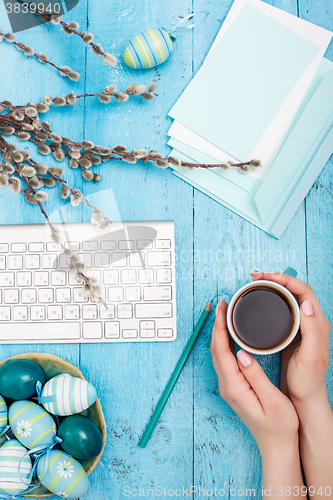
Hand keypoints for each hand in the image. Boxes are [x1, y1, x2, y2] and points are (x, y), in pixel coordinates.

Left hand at [210, 298, 298, 454]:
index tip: (221, 309)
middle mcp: (227, 387)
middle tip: (222, 305)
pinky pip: (224, 360)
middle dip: (216, 325)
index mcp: (234, 387)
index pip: (221, 351)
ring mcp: (229, 388)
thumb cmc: (280, 427)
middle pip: (216, 350)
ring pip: (218, 354)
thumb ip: (255, 376)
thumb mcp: (272, 400)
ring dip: (219, 333)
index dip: (219, 327)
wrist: (277, 447)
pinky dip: (224, 343)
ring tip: (225, 314)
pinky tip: (231, 335)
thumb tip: (242, 353)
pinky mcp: (234, 388)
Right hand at [251, 272, 330, 411]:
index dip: (286, 279)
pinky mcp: (290, 333)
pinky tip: (259, 302)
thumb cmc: (308, 380)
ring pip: (287, 298)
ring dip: (272, 287)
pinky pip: (281, 309)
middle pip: (295, 290)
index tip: (267, 277)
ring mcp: (300, 327)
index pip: (304, 291)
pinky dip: (270, 300)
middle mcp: (311, 321)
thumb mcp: (311, 356)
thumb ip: (312, 330)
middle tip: (256, 277)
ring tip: (256, 284)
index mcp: (318, 324)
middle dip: (276, 279)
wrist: (304, 398)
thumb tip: (305, 304)